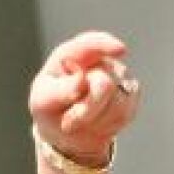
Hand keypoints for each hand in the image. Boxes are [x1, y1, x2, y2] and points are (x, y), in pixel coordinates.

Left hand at [28, 30, 139, 166]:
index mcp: (72, 54)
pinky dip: (107, 125)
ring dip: (95, 120)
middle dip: (87, 110)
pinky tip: (95, 122)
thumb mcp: (43, 101)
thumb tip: (82, 78)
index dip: (105, 45)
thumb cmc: (50, 108)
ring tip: (80, 120)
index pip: (90, 44)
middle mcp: (99, 60)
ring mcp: (118, 76)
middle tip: (68, 122)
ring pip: (118, 103)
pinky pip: (125, 113)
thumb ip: (61, 90)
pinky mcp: (131, 95)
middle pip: (104, 85)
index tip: (120, 50)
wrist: (64, 130)